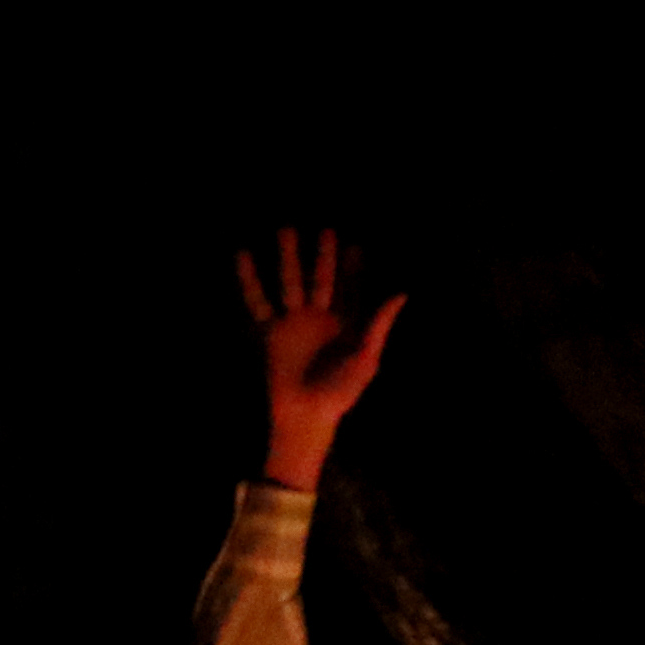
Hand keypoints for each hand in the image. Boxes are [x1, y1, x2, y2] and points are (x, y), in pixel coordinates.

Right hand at [236, 225, 405, 491]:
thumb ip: (380, 325)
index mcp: (347, 325)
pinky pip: (258, 300)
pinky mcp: (271, 331)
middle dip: (323, 257)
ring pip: (291, 283)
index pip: (351, 289)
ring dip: (288, 258)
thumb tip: (401, 292)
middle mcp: (320, 318)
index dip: (354, 269)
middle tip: (325, 228)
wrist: (307, 416)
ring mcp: (294, 322)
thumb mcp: (366, 358)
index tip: (355, 245)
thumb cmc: (341, 392)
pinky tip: (243, 254)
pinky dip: (249, 279)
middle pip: (322, 280)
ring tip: (286, 229)